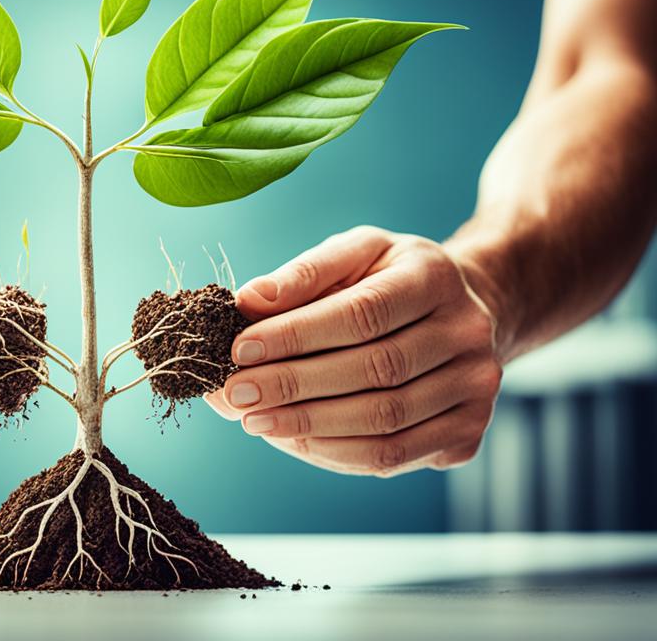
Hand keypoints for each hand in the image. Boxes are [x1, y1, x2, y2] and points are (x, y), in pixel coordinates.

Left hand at [205, 226, 501, 476]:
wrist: (457, 312)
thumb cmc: (387, 279)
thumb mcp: (353, 253)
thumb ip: (304, 273)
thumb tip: (248, 300)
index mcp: (435, 277)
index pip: (362, 313)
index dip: (297, 334)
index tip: (240, 348)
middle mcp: (467, 334)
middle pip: (375, 370)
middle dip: (294, 385)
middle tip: (235, 392)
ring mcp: (474, 389)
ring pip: (385, 421)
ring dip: (309, 426)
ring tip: (253, 420)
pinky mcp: (467, 434)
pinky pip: (393, 456)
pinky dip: (334, 453)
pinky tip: (291, 440)